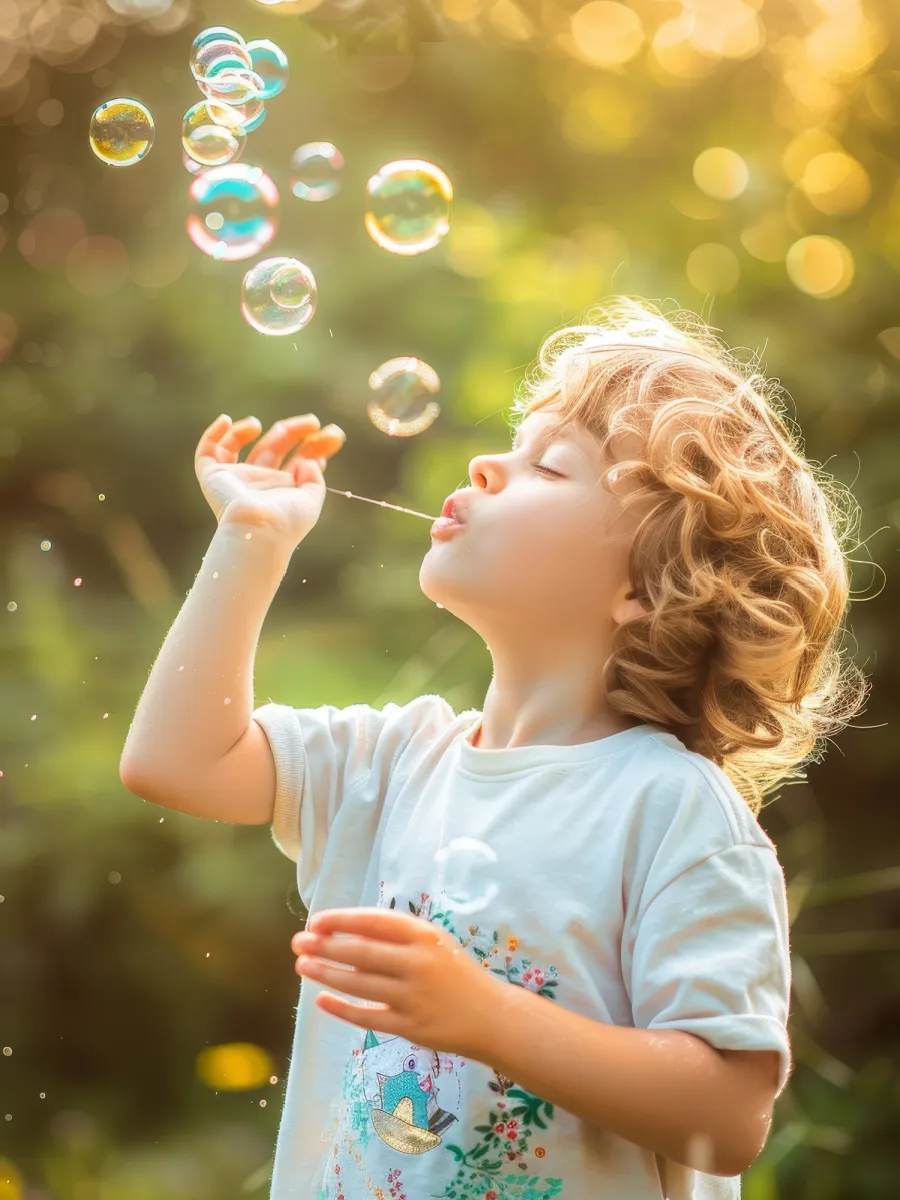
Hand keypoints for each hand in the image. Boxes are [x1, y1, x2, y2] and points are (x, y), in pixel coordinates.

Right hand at [194, 413, 344, 545]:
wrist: (257, 531)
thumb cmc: (286, 521)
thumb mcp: (311, 499)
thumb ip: (314, 478)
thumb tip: (310, 459)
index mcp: (283, 490)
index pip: (296, 461)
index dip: (313, 447)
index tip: (332, 437)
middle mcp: (259, 482)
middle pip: (273, 447)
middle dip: (294, 432)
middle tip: (314, 421)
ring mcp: (235, 479)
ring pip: (238, 446)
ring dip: (248, 429)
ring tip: (259, 423)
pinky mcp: (213, 477)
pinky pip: (207, 453)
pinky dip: (213, 435)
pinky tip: (226, 420)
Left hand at [292, 907, 499, 1060]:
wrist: (492, 1016)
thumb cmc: (458, 974)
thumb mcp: (435, 944)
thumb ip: (398, 940)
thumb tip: (347, 938)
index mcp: (424, 935)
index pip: (373, 921)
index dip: (341, 920)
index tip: (316, 921)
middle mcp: (417, 962)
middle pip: (360, 952)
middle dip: (324, 946)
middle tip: (298, 943)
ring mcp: (412, 996)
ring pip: (358, 983)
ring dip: (326, 973)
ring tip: (303, 966)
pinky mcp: (409, 1027)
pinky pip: (367, 1016)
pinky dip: (341, 1008)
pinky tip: (321, 1000)